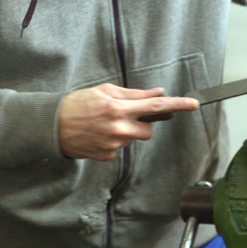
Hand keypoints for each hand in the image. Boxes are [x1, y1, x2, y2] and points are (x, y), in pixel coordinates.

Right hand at [58, 84, 198, 159]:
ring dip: (127, 132)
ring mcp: (113, 144)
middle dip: (142, 123)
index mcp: (119, 108)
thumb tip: (158, 92)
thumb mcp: (106, 91)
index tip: (194, 104)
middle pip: (148, 130)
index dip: (178, 104)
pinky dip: (115, 141)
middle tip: (125, 116)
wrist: (52, 125)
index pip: (156, 105)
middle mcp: (118, 128)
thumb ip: (134, 94)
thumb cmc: (79, 103)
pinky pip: (121, 148)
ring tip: (106, 124)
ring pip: (134, 139)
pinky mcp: (106, 156)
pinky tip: (99, 135)